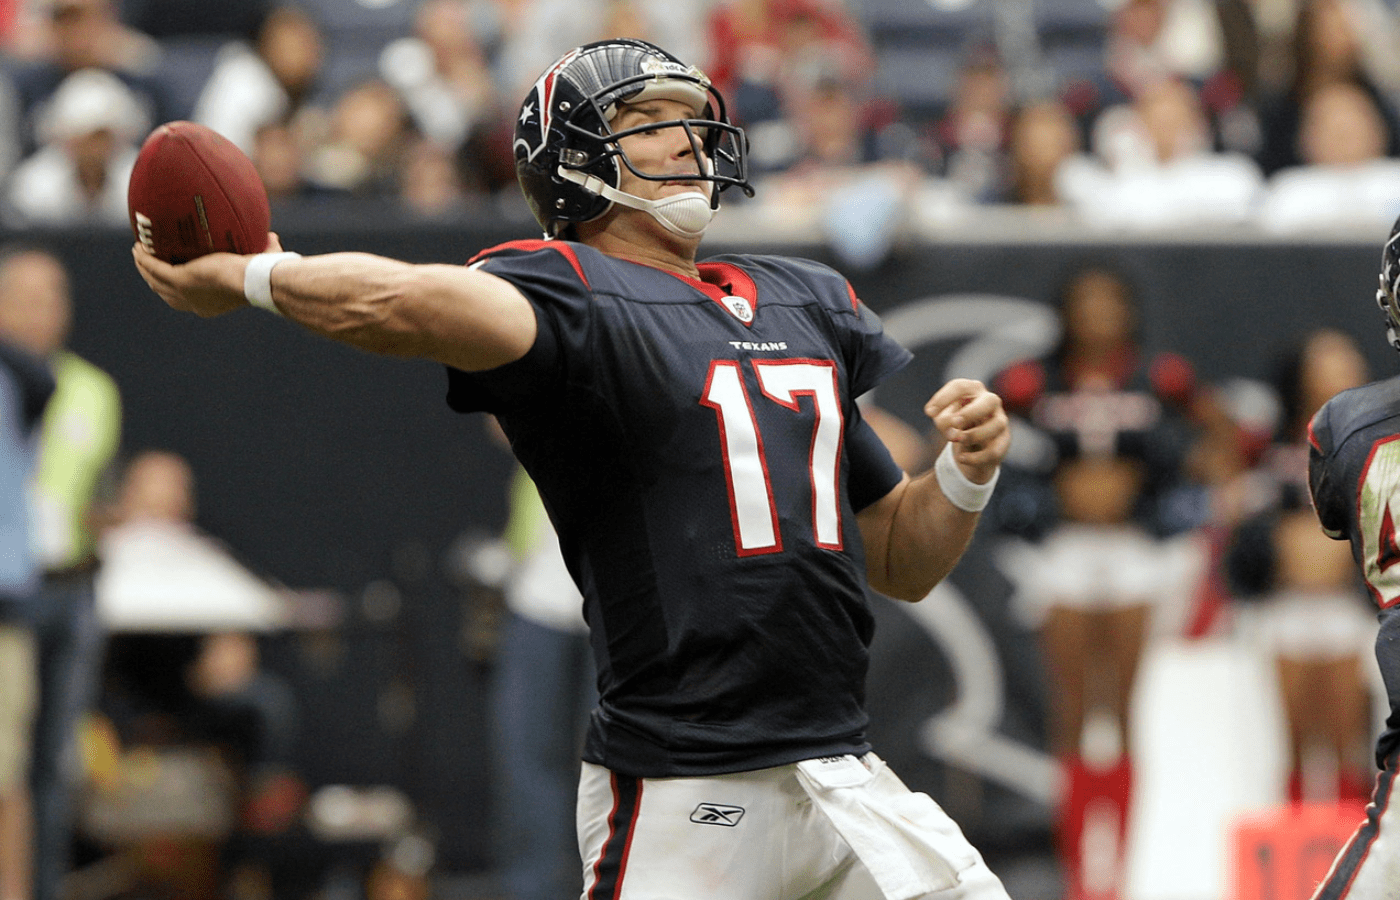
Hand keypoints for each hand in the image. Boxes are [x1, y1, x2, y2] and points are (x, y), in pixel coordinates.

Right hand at [132, 232, 282, 317]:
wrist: (256, 280)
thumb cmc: (264, 274)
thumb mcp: (261, 263)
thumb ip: (266, 250)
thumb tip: (272, 236)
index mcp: (210, 304)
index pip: (187, 298)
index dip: (177, 287)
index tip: (173, 272)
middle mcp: (194, 303)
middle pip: (165, 292)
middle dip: (154, 278)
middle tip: (148, 261)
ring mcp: (184, 293)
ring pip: (155, 280)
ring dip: (144, 267)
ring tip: (139, 251)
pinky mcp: (179, 279)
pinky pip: (153, 267)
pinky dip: (144, 258)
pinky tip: (139, 246)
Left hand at [924, 378, 1009, 484]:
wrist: (972, 446)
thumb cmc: (956, 425)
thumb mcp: (945, 421)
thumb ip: (944, 421)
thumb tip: (951, 430)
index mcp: (972, 390)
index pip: (960, 387)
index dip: (944, 398)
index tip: (929, 412)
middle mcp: (990, 402)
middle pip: (989, 401)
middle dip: (971, 412)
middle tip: (954, 422)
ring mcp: (1000, 421)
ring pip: (996, 425)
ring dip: (974, 434)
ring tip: (956, 440)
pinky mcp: (1003, 441)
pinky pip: (994, 450)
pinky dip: (976, 457)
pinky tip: (961, 458)